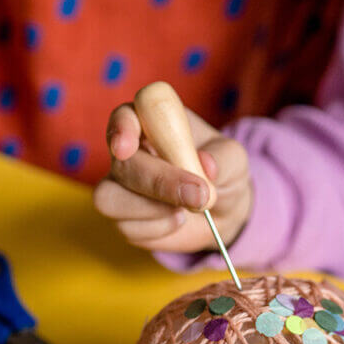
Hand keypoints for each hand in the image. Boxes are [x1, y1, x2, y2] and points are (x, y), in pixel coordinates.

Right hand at [92, 101, 251, 252]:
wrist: (219, 209)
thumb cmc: (221, 171)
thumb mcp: (233, 158)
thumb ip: (222, 158)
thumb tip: (205, 163)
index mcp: (152, 122)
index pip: (125, 115)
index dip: (122, 128)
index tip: (127, 147)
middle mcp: (128, 150)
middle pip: (121, 162)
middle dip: (158, 181)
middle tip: (199, 195)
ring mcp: (119, 185)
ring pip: (110, 198)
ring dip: (153, 209)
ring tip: (190, 207)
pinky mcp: (121, 217)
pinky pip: (127, 227)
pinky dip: (159, 228)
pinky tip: (178, 219)